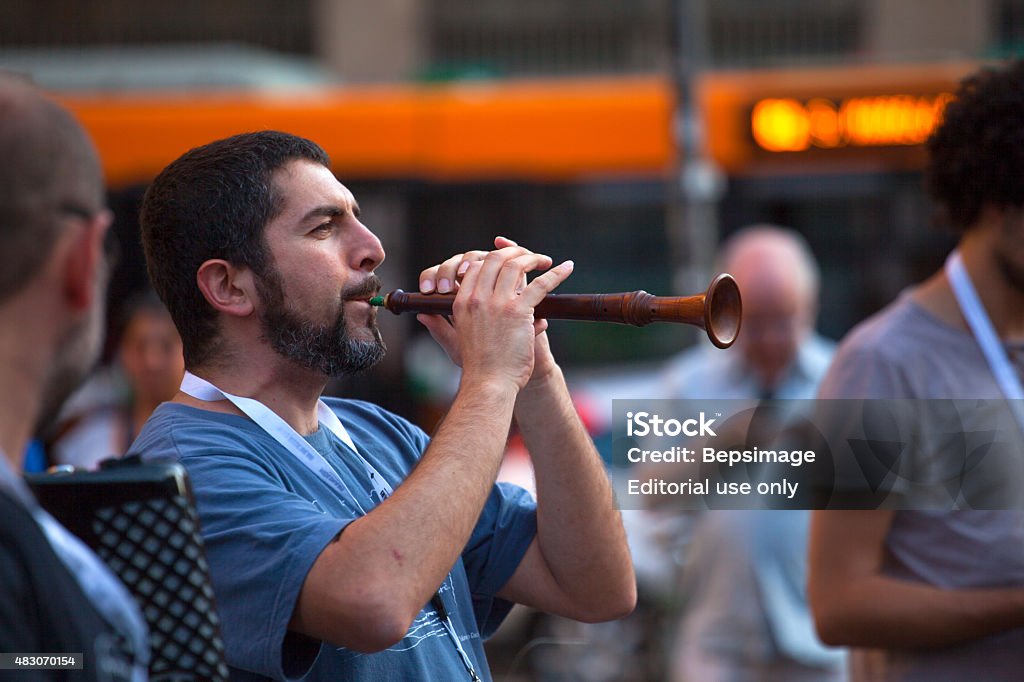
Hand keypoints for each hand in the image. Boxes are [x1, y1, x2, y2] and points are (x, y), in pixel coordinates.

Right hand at [416, 237, 573, 390]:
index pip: (475, 266)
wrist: (489, 384)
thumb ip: (437, 326)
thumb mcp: (452, 343)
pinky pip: (540, 284)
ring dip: (533, 258)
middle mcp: (477, 298)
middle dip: (514, 252)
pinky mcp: (518, 311)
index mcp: (461, 302)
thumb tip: (423, 315)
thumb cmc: (476, 368)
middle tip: (529, 256)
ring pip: (516, 265)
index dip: (492, 259)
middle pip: (495, 259)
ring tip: (545, 260)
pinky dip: (556, 274)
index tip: (507, 262)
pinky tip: (567, 268)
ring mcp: (497, 303)